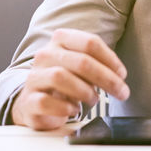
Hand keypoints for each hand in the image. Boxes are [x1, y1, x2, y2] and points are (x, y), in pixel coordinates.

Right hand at [11, 28, 129, 130]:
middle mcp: (45, 55)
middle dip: (106, 79)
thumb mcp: (82, 68)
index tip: (122, 75)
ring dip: (85, 92)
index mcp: (60, 40)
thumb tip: (118, 76)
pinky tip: (73, 110)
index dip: (111, 60)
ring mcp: (34, 77)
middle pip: (81, 61)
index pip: (90, 42)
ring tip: (94, 100)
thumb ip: (98, 66)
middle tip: (121, 92)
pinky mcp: (29, 100)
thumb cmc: (66, 83)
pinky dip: (65, 108)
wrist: (36, 103)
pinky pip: (46, 102)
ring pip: (60, 77)